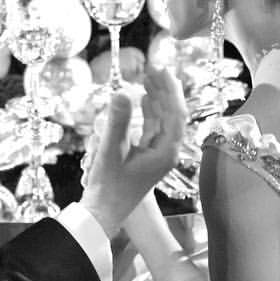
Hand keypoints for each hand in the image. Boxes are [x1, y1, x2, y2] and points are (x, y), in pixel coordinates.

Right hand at [79, 66, 186, 237]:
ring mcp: (158, 154)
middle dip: (165, 90)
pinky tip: (144, 98)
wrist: (102, 212)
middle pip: (173, 114)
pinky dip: (150, 111)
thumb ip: (117, 121)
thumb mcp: (111, 150)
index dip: (170, 90)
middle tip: (154, 68)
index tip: (162, 70)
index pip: (176, 114)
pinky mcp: (147, 156)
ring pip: (163, 120)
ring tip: (148, 77)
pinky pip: (154, 127)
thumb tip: (122, 92)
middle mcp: (167, 152)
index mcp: (166, 152)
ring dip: (157, 98)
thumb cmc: (109, 185)